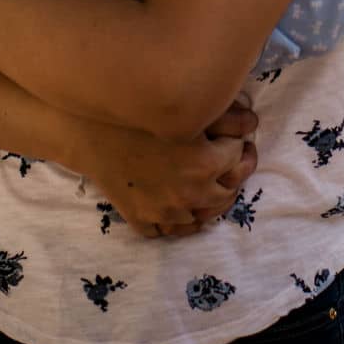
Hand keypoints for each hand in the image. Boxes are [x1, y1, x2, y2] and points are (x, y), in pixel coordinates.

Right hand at [70, 97, 258, 238]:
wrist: (90, 131)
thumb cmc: (138, 114)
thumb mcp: (187, 111)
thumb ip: (228, 117)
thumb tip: (253, 123)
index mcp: (205, 165)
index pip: (238, 157)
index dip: (241, 145)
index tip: (240, 139)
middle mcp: (190, 194)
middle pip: (226, 194)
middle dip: (233, 177)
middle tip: (231, 163)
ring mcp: (165, 212)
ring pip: (200, 218)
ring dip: (209, 203)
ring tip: (209, 186)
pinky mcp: (143, 220)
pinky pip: (169, 232)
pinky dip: (179, 223)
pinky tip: (182, 209)